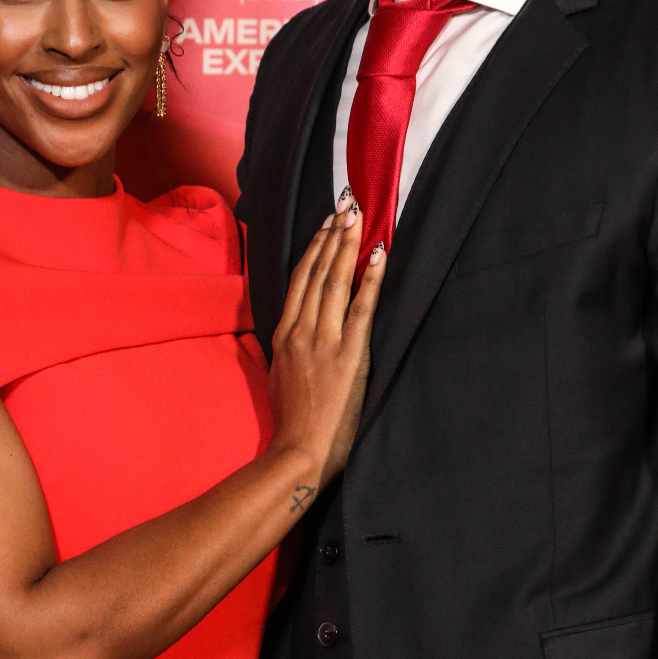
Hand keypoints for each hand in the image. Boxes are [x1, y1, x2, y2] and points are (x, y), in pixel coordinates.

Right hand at [267, 192, 384, 501]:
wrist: (298, 453)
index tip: (324, 224)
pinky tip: (378, 255)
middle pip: (316, 273)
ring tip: (357, 218)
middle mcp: (300, 332)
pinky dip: (369, 279)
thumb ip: (288, 349)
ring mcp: (323, 341)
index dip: (313, 249)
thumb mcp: (280, 377)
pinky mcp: (347, 355)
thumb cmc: (293, 424)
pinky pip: (361, 309)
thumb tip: (294, 332)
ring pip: (334, 282)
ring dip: (347, 246)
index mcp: (283, 337)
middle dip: (332, 236)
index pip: (299, 281)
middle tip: (345, 204)